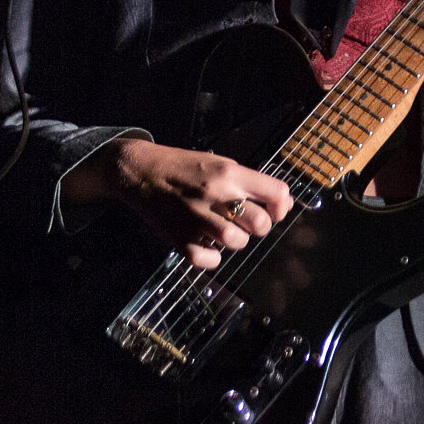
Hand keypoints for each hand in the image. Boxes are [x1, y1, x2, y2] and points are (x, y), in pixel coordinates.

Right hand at [63, 138, 294, 270]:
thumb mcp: (218, 163)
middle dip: (260, 226)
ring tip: (225, 231)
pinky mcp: (179, 238)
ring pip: (237, 241)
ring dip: (237, 240)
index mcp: (228, 172)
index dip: (282, 205)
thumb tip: (283, 203)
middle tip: (247, 222)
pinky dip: (213, 258)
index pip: (275, 192)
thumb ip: (248, 182)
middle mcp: (215, 194)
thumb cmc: (183, 167)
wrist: (140, 172)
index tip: (275, 210)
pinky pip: (209, 260)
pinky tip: (207, 246)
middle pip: (260, 223)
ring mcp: (196, 218)